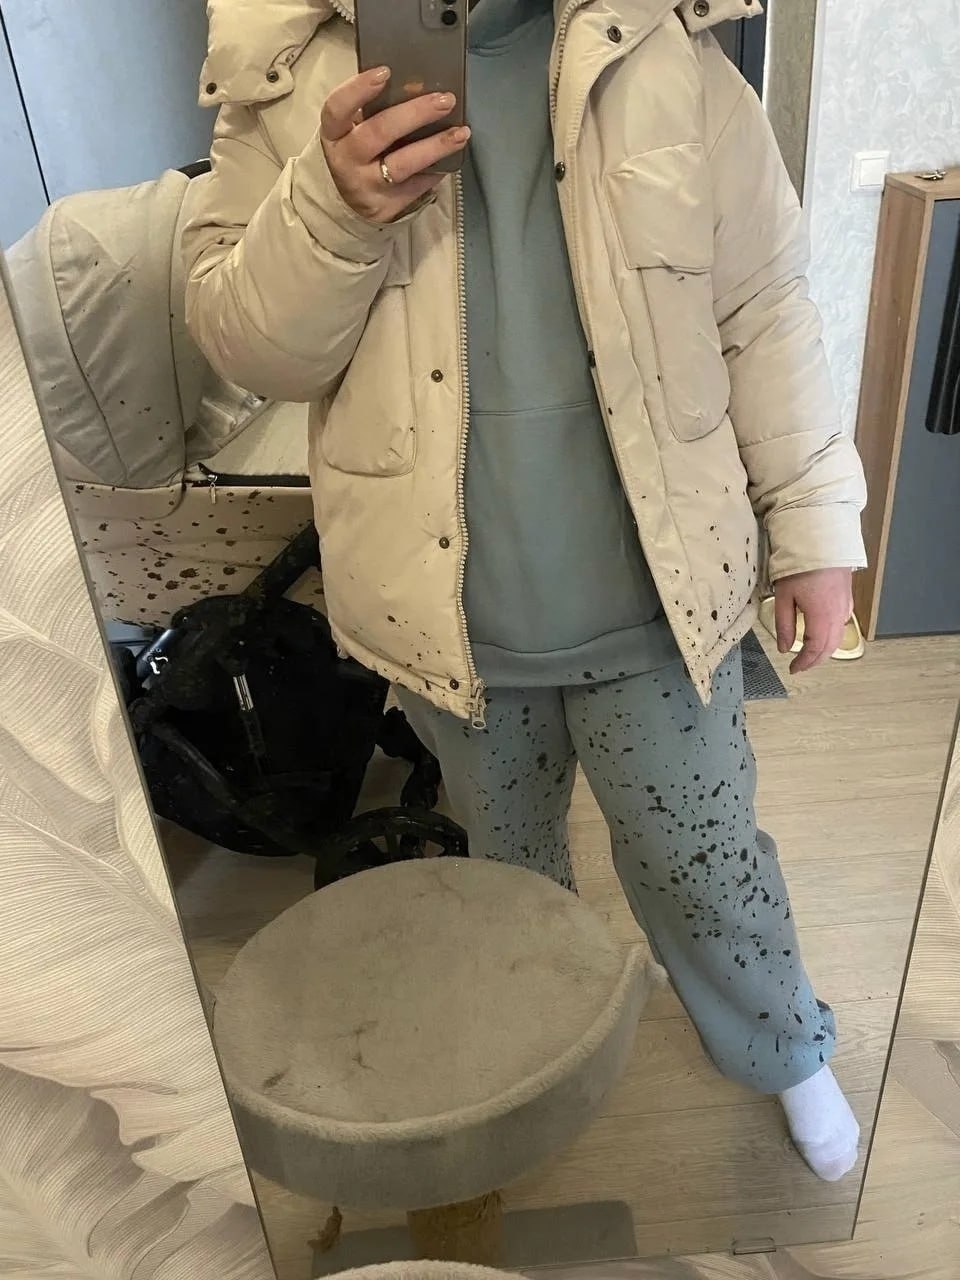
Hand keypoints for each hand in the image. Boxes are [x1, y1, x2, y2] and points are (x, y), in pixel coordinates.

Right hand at [320, 67, 470, 222]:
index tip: (385, 72)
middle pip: (379, 132)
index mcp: (334, 133)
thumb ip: (375, 109)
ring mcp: (365, 186)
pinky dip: (436, 171)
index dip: (359, 89)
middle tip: (445, 99)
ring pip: (402, 164)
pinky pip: (416, 186)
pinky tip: (453, 157)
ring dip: (435, 146)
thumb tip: (419, 85)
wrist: (351, 202)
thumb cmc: (359, 150)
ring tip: (461, 132)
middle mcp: (346, 160)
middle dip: (415, 114)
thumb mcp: (353, 129)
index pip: (337, 108)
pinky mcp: (385, 207)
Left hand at [774, 568, 853, 674]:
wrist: (823, 540)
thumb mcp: (783, 596)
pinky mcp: (847, 598)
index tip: (793, 669)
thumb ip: (784, 624)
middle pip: (830, 647)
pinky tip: (821, 633)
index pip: (815, 649)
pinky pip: (842, 624)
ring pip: (838, 637)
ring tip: (809, 653)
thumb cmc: (800, 565)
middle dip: (815, 660)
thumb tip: (783, 648)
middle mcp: (837, 615)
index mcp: (821, 618)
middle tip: (801, 665)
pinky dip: (832, 635)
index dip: (804, 662)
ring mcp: (845, 606)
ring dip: (825, 649)